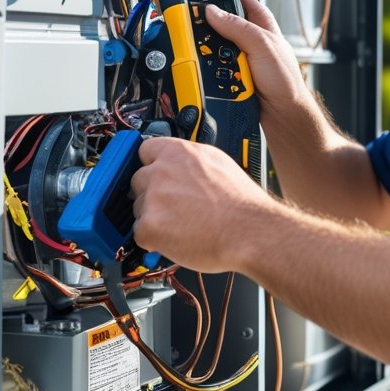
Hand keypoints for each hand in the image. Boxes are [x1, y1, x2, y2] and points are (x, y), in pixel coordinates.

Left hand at [131, 136, 271, 272]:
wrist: (251, 231)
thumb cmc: (242, 203)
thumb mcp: (219, 163)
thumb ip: (190, 161)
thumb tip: (178, 164)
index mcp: (179, 152)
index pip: (145, 150)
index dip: (151, 165)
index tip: (155, 175)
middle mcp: (162, 171)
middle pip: (138, 180)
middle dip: (151, 194)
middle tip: (174, 206)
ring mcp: (153, 198)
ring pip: (138, 208)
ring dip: (153, 217)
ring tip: (183, 224)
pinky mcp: (149, 226)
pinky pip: (140, 233)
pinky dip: (154, 240)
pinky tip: (178, 238)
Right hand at [205, 0, 308, 125]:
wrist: (283, 115)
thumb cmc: (285, 81)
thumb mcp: (261, 46)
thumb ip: (238, 27)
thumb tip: (212, 11)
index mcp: (262, 24)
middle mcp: (252, 38)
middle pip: (223, 24)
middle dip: (210, 27)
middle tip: (196, 26)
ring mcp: (243, 57)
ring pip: (216, 47)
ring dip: (211, 52)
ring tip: (209, 55)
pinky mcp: (234, 74)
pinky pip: (215, 67)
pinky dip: (211, 69)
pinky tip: (212, 72)